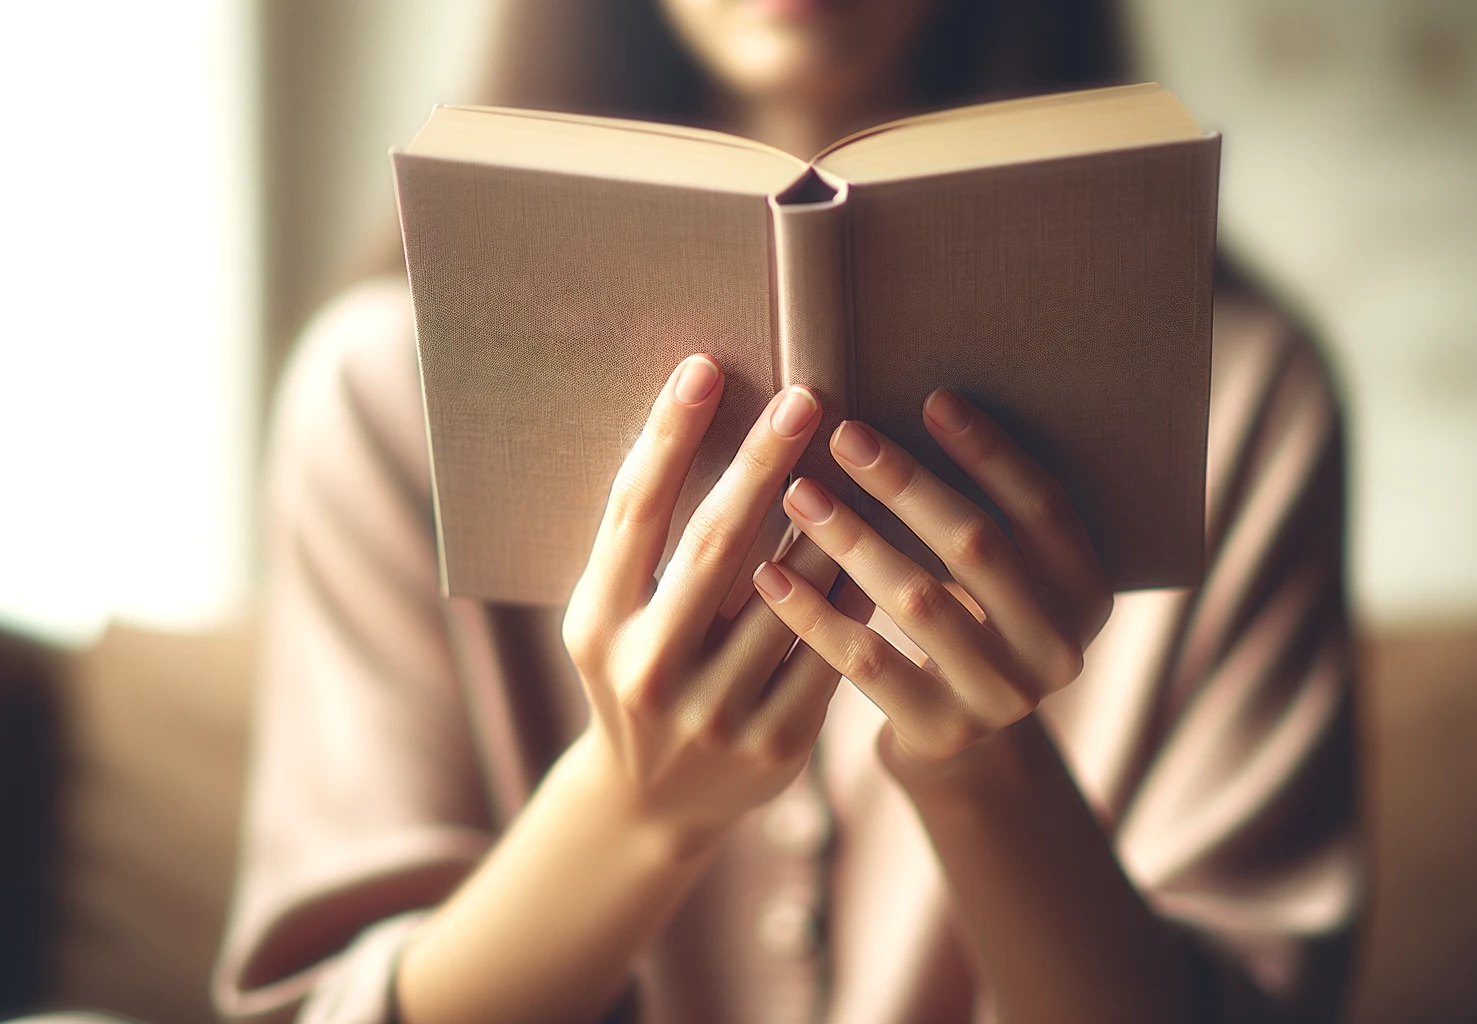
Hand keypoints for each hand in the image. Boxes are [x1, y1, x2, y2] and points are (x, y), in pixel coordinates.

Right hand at [561, 354, 861, 848]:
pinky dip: (854, 590)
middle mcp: (646, 670)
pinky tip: (880, 540)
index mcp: (596, 624)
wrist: (648, 805)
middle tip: (806, 394)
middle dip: (762, 460)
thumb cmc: (637, 670)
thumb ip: (645, 541)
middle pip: (713, 543)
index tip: (704, 366)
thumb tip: (701, 414)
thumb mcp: (612, 613)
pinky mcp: (776, 747)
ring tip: (858, 451)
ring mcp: (713, 714)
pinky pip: (830, 648)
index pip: (632, 510)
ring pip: (786, 595)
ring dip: (826, 519)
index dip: (667, 434)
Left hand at [752, 387, 1112, 767]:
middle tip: (845, 435)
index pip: (1043, 507)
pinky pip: (867, 661)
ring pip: (916, 600)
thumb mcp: (998, 575)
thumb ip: (979, 513)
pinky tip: (771, 571)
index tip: (932, 399)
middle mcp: (1058, 651)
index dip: (991, 452)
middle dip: (905, 484)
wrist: (954, 739)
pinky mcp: (941, 733)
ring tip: (799, 492)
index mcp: (1087, 594)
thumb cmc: (964, 620)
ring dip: (851, 537)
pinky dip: (815, 612)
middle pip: (977, 546)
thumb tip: (920, 407)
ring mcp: (1002, 699)